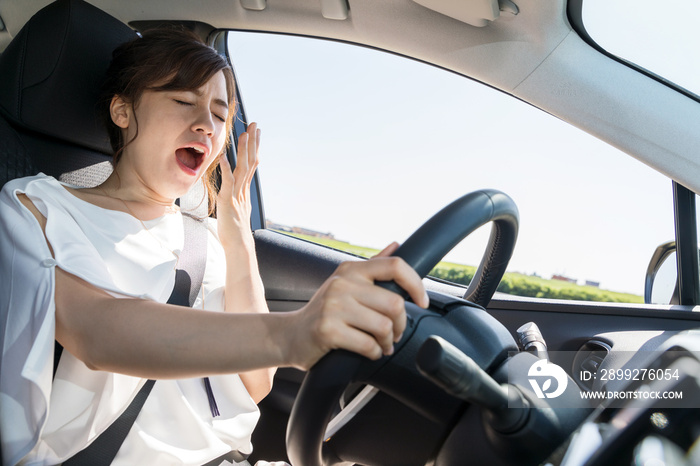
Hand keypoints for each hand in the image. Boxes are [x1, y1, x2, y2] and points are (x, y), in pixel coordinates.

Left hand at [217, 122, 260, 248]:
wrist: (239, 246)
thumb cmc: (235, 233)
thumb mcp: (236, 213)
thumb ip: (236, 201)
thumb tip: (235, 196)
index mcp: (245, 191)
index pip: (252, 165)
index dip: (254, 149)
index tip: (256, 134)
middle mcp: (243, 190)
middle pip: (251, 162)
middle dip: (253, 143)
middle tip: (256, 125)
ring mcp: (237, 195)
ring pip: (242, 168)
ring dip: (243, 150)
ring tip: (244, 134)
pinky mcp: (228, 201)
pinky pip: (227, 181)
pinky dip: (225, 167)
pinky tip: (223, 155)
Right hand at [285, 243, 429, 369]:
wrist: (291, 335)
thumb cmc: (324, 310)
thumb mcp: (345, 282)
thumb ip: (372, 264)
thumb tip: (396, 245)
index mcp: (351, 269)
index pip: (394, 266)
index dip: (415, 284)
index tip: (422, 301)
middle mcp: (342, 283)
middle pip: (394, 303)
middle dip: (400, 325)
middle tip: (395, 334)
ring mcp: (333, 306)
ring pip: (383, 326)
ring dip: (388, 342)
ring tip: (382, 345)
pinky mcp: (328, 330)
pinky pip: (368, 345)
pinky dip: (375, 353)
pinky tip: (369, 352)